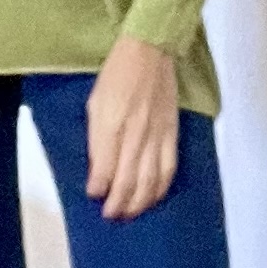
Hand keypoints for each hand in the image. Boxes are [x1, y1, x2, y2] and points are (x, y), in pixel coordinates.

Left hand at [86, 35, 179, 218]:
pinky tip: (153, 197)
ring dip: (139, 202)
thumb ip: (97, 139)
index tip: (94, 196)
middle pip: (128, 181)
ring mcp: (156, 135)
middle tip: (111, 215)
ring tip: (130, 213)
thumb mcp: (94, 103)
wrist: (150, 51)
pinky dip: (161, 187)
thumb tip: (98, 169)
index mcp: (111, 125)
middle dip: (118, 204)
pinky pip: (169, 167)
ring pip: (150, 180)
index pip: (105, 169)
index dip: (99, 189)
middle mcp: (135, 134)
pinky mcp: (172, 133)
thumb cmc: (116, 75)